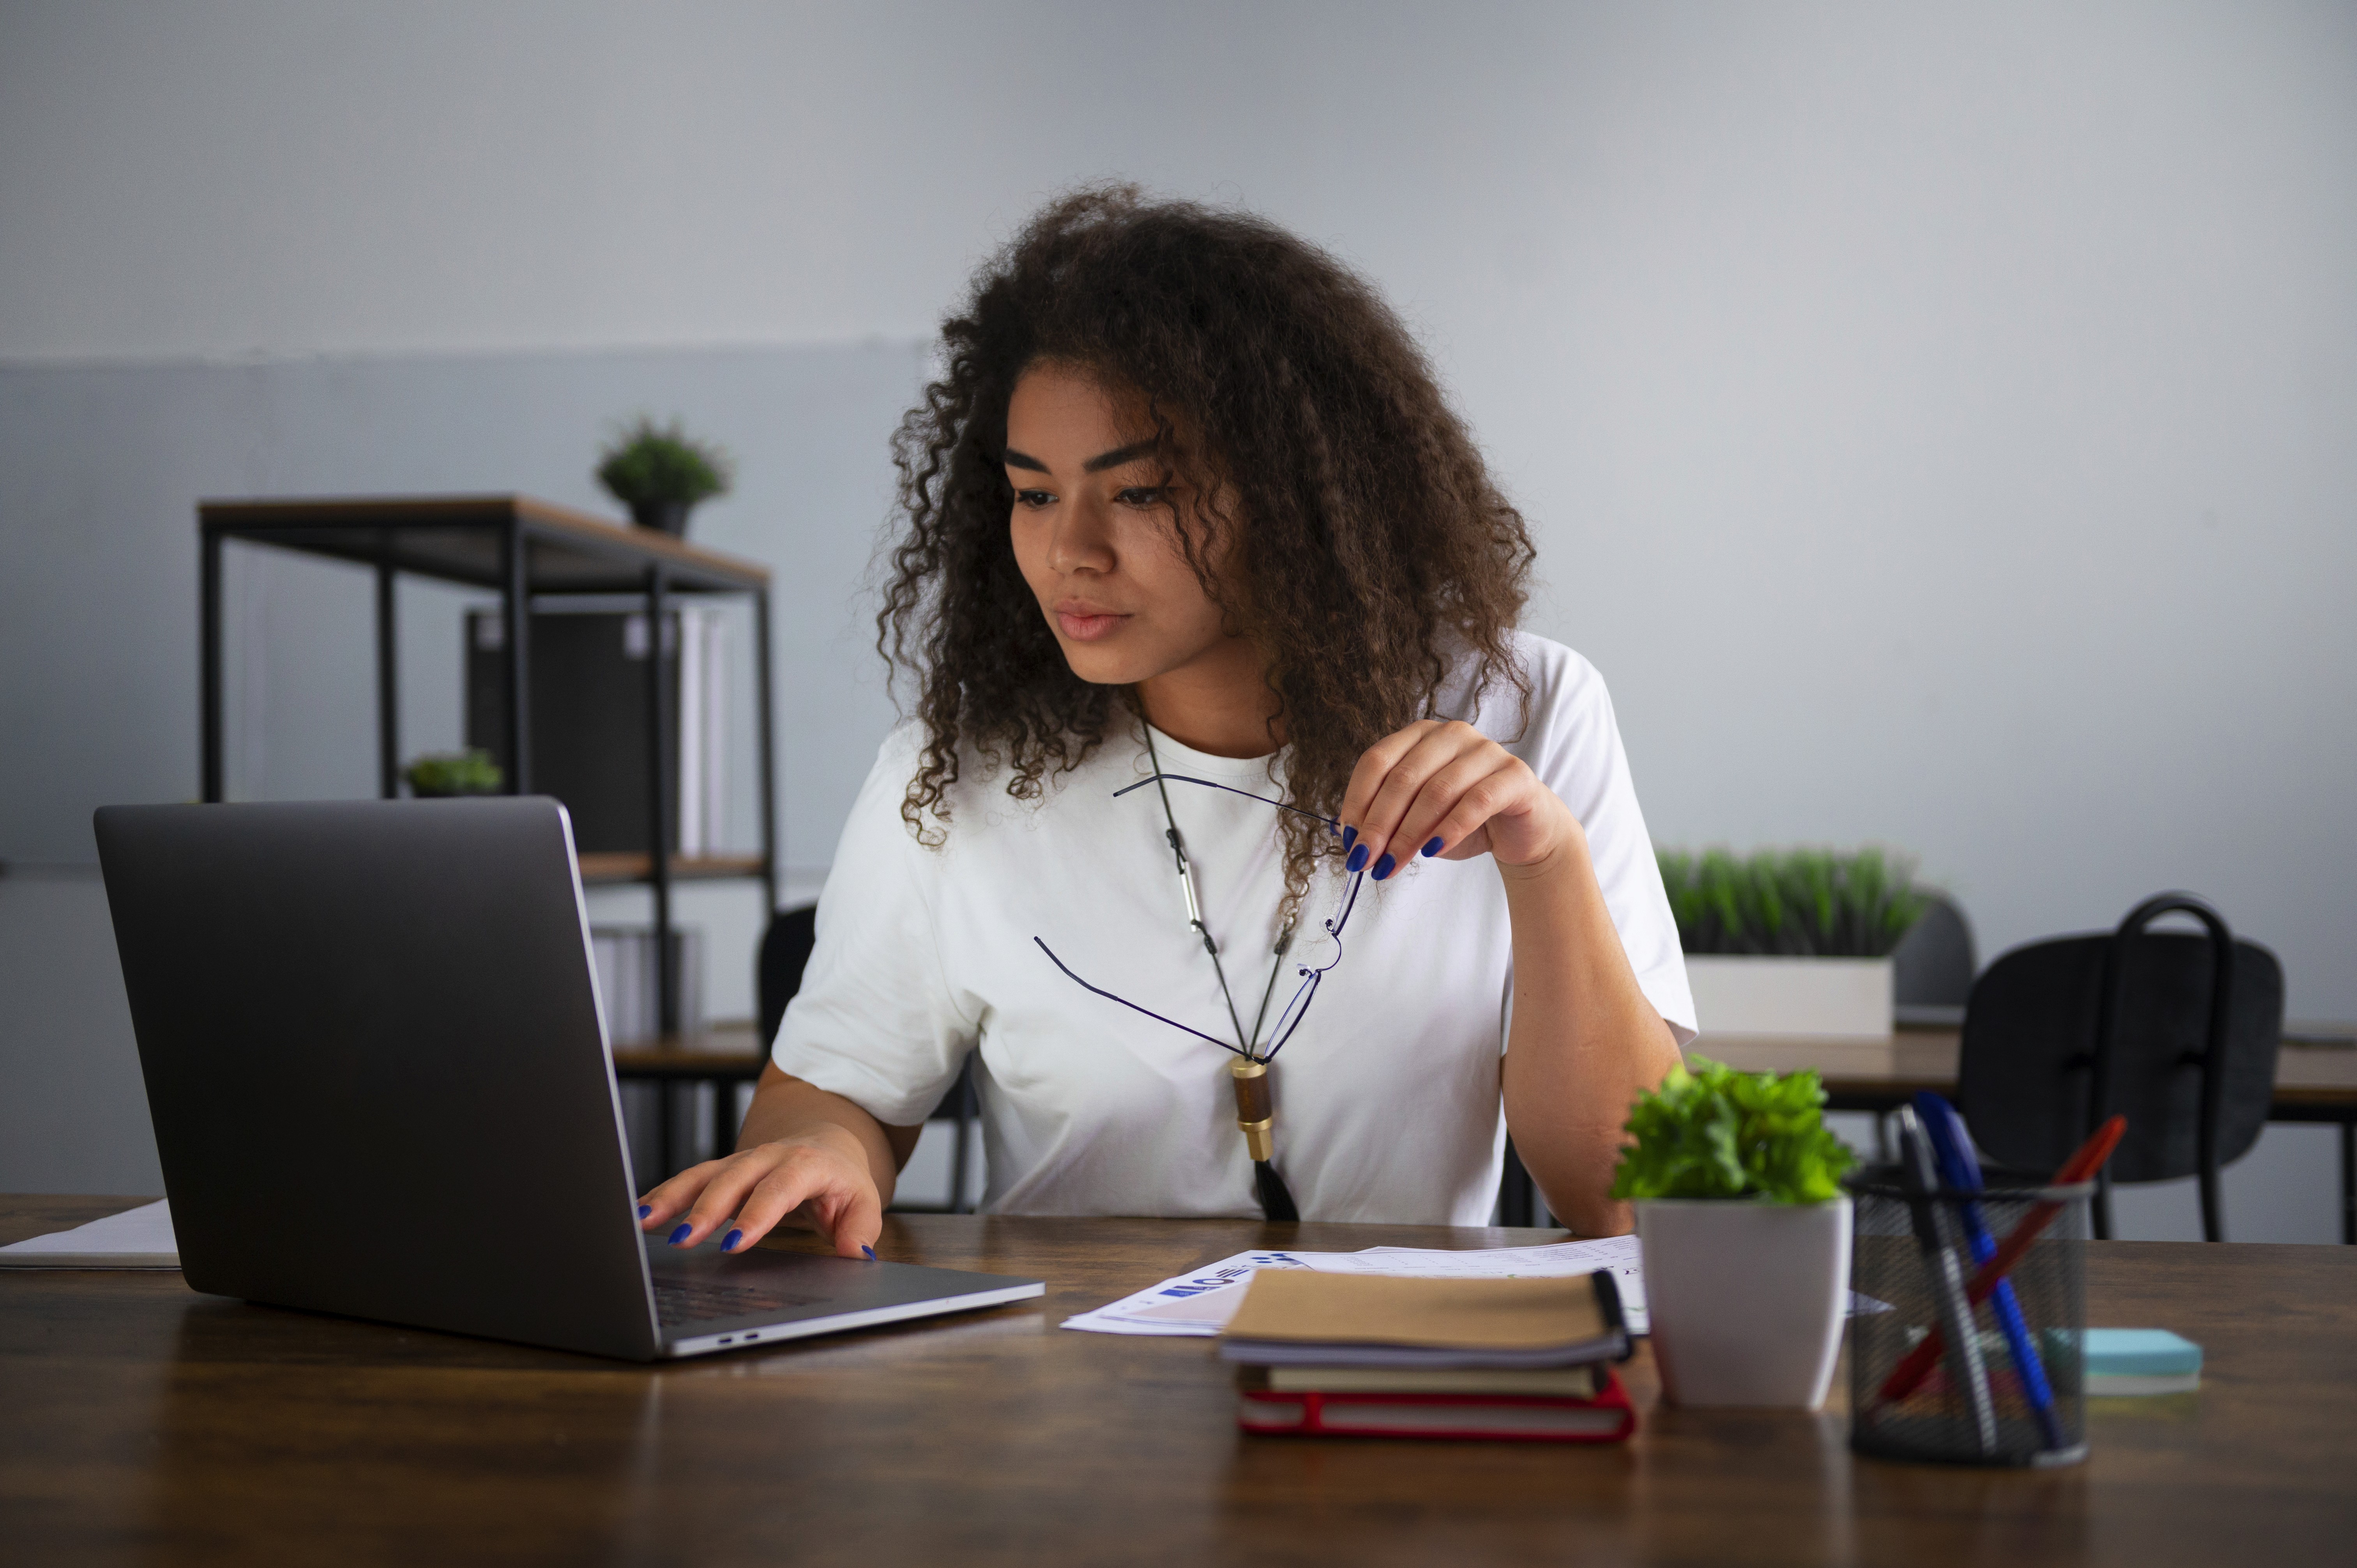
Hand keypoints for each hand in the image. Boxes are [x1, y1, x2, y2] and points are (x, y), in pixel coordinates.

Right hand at [636, 1124, 882, 1259]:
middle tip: (684, 1239)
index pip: (779, 1188)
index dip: (757, 1214)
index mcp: (805, 1164)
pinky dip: (664, 1195)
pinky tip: (640, 1214)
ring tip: (643, 1221)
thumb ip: (861, 1229)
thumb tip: (857, 1254)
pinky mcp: (722, 1171)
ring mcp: (741, 1162)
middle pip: (733, 1180)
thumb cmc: (841, 1179)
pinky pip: (691, 1179)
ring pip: (703, 1175)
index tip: (736, 1242)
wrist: (827, 1143)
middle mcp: (768, 1158)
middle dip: (706, 1209)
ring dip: (673, 1198)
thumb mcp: (864, 1201)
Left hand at [1339, 720, 1579, 879]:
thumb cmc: (1463, 821)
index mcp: (1420, 735)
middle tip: (1364, 861)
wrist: (1522, 832)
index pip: (1376, 761)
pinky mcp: (1514, 774)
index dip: (1357, 801)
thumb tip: (1349, 840)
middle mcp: (1452, 734)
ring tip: (1391, 865)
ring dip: (1408, 834)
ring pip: (1437, 790)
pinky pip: (1476, 800)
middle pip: (1403, 777)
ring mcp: (1486, 750)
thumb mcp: (1416, 821)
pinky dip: (1449, 828)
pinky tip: (1432, 851)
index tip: (1348, 840)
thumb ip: (1387, 822)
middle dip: (1379, 825)